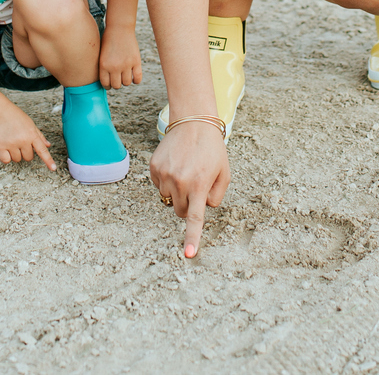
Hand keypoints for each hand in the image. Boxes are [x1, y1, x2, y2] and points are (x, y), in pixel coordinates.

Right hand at [0, 108, 55, 170]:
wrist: (0, 111)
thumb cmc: (16, 117)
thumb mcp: (31, 124)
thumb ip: (39, 136)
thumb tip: (47, 145)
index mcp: (32, 135)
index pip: (42, 150)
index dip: (48, 160)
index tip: (53, 168)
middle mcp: (23, 140)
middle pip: (29, 157)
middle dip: (26, 152)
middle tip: (20, 142)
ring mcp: (12, 144)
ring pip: (17, 159)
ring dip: (15, 154)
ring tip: (12, 142)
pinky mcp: (1, 146)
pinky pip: (6, 160)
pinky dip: (6, 157)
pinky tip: (6, 148)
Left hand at [98, 26, 142, 89]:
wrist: (119, 28)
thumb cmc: (108, 40)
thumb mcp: (101, 54)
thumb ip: (104, 67)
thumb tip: (107, 81)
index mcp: (104, 65)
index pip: (106, 84)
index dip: (108, 85)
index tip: (110, 83)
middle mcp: (114, 67)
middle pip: (117, 85)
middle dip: (117, 83)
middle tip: (117, 78)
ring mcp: (126, 64)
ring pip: (127, 83)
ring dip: (126, 81)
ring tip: (125, 75)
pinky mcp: (136, 61)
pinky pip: (137, 78)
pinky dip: (136, 80)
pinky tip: (133, 75)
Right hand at [149, 120, 228, 258]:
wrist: (193, 123)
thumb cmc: (212, 150)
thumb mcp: (225, 174)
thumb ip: (216, 197)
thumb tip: (203, 208)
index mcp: (199, 185)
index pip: (195, 218)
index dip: (192, 238)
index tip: (189, 255)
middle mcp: (179, 182)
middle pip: (181, 211)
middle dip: (189, 205)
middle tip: (196, 187)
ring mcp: (164, 175)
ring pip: (169, 199)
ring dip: (177, 192)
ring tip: (186, 171)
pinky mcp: (154, 168)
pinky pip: (159, 186)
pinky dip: (167, 181)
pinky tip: (176, 165)